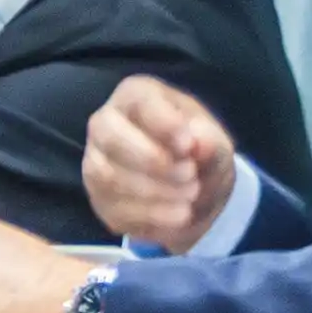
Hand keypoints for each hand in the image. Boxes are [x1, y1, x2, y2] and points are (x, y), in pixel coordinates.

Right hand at [81, 77, 240, 246]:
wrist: (192, 190)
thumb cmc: (198, 150)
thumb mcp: (215, 143)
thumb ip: (209, 141)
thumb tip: (198, 143)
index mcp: (135, 96)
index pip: (138, 101)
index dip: (163, 124)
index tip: (189, 146)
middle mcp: (105, 123)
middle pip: (110, 136)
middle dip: (152, 161)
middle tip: (190, 175)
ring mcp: (96, 161)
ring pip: (108, 176)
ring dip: (154, 192)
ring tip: (190, 198)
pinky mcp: (98, 198)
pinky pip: (114, 209)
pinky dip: (151, 217)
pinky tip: (179, 216)